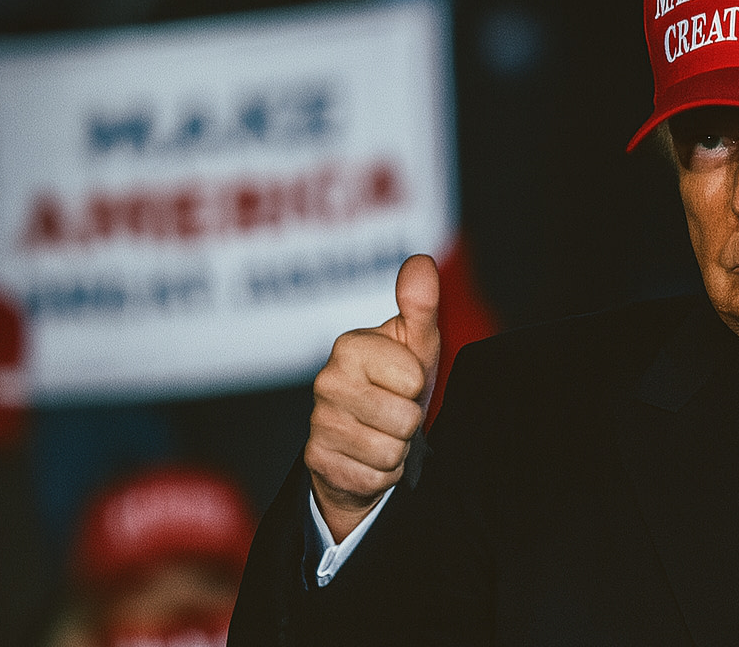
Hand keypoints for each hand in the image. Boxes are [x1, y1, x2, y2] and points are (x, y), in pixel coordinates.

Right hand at [304, 254, 439, 541]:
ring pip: (390, 452)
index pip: (413, 378)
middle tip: (396, 410)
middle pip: (404, 419)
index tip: (405, 381)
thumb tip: (421, 261)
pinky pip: (374, 477)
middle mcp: (326, 381)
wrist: (369, 437)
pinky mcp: (317, 462)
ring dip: (398, 449)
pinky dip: (381, 473)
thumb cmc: (398, 384)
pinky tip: (369, 457)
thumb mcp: (417, 345)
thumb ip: (421, 304)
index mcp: (350, 346)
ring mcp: (319, 423)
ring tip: (385, 432)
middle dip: (410, 422)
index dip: (418, 385)